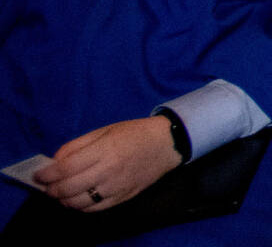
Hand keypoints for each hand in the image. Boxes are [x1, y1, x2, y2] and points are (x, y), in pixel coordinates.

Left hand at [33, 116, 181, 211]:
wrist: (167, 143)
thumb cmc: (134, 133)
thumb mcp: (105, 130)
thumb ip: (78, 145)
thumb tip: (55, 161)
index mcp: (104, 149)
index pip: (66, 168)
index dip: (47, 174)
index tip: (38, 175)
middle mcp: (109, 170)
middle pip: (69, 187)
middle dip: (52, 189)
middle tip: (47, 186)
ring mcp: (116, 186)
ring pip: (79, 202)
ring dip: (63, 200)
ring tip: (61, 194)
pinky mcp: (123, 197)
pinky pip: (94, 209)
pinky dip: (80, 207)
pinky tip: (78, 199)